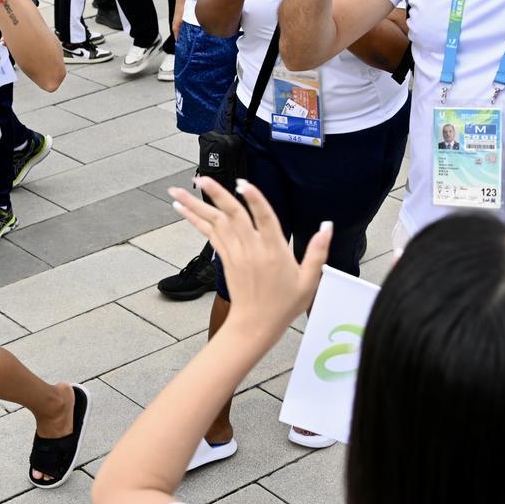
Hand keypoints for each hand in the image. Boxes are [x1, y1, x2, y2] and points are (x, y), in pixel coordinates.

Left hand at [169, 177, 329, 338]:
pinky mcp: (225, 259)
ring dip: (195, 205)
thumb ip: (318, 251)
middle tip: (199, 178)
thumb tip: (327, 226)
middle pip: (232, 215)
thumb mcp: (309, 280)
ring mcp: (235, 254)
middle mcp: (252, 249)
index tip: (242, 183)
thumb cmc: (283, 304)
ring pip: (215, 223)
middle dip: (215, 194)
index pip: (264, 218)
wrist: (256, 325)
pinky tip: (183, 209)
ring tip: (176, 190)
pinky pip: (209, 235)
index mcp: (274, 251)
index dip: (254, 199)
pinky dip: (195, 220)